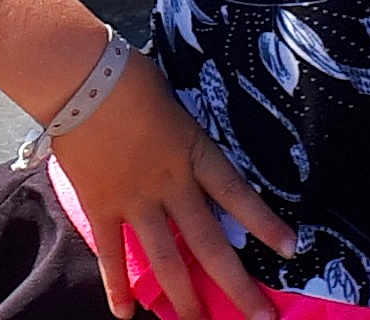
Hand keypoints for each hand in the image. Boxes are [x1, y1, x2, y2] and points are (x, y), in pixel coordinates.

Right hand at [50, 49, 295, 319]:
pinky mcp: (101, 205)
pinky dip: (118, 285)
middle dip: (237, 286)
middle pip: (209, 244)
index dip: (263, 223)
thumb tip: (178, 136)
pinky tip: (127, 314)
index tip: (290, 248)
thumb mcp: (168, 98)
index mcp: (191, 151)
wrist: (79, 76)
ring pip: (166, 260)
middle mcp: (170, 184)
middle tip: (261, 317)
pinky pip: (112, 253)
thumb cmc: (125, 74)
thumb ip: (177, 129)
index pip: (236, 194)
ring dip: (184, 299)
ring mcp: (135, 200)